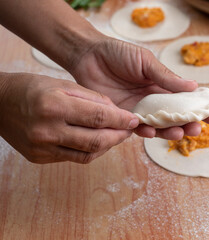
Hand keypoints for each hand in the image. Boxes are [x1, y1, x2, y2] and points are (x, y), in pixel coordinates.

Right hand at [0, 73, 138, 163]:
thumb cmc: (31, 88)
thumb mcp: (63, 85)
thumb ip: (92, 99)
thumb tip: (117, 112)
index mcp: (54, 106)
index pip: (99, 118)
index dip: (121, 120)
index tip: (134, 120)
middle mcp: (47, 130)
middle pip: (96, 140)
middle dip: (118, 136)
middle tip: (128, 130)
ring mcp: (42, 148)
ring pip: (87, 154)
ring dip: (107, 146)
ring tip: (116, 136)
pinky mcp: (39, 158)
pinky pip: (74, 158)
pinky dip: (90, 151)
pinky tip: (98, 142)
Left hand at [70, 36, 208, 139]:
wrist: (89, 55)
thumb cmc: (119, 53)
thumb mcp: (145, 61)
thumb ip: (166, 77)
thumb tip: (194, 87)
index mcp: (163, 86)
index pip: (187, 100)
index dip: (202, 109)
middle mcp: (154, 100)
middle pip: (176, 117)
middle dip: (189, 124)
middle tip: (198, 129)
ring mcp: (140, 110)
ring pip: (159, 126)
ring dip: (170, 132)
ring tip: (179, 134)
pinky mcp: (123, 116)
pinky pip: (136, 128)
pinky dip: (144, 131)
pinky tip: (150, 132)